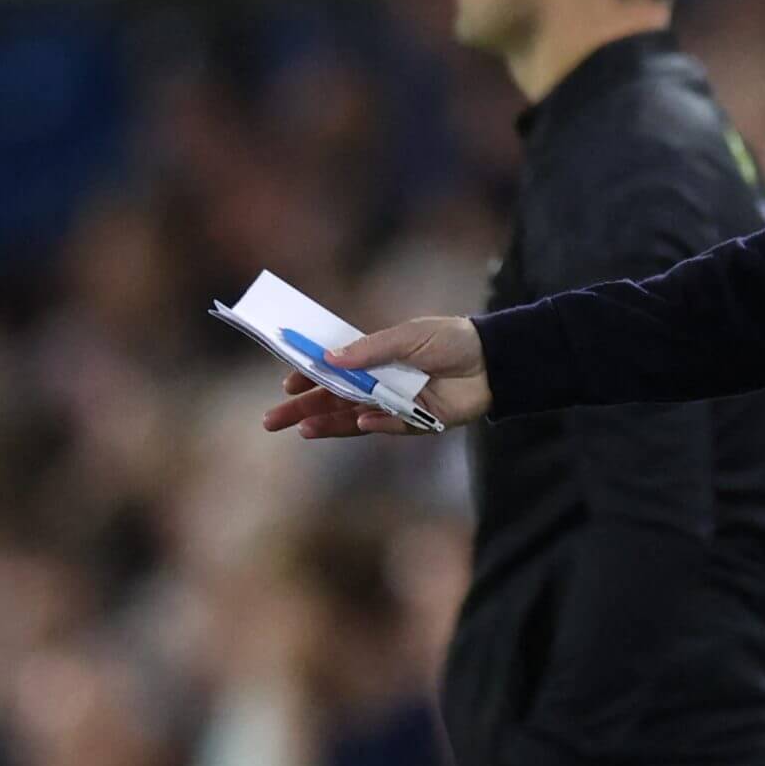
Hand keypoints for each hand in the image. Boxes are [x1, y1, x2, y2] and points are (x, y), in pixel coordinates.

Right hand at [262, 316, 491, 437]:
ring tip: (301, 430)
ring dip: (327, 424)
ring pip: (352, 418)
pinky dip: (374, 425)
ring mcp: (395, 405)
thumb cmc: (451, 340)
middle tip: (271, 421)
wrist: (493, 361)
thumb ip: (370, 348)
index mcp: (373, 358)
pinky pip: (389, 427)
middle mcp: (379, 383)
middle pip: (332, 399)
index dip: (307, 378)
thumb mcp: (408, 335)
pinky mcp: (416, 422)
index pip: (331, 371)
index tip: (286, 384)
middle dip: (302, 409)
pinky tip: (360, 422)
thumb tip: (328, 356)